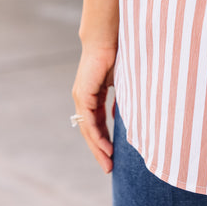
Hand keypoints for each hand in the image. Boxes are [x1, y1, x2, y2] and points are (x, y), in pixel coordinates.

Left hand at [71, 43, 116, 173]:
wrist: (107, 38)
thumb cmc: (117, 54)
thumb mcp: (122, 82)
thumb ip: (121, 98)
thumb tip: (124, 114)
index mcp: (92, 96)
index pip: (97, 124)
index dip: (104, 139)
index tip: (114, 155)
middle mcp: (83, 99)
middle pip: (90, 131)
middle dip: (100, 150)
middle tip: (109, 167)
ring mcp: (81, 98)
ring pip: (88, 130)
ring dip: (98, 147)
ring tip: (108, 162)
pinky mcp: (83, 95)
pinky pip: (89, 121)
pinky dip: (97, 135)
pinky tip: (105, 147)